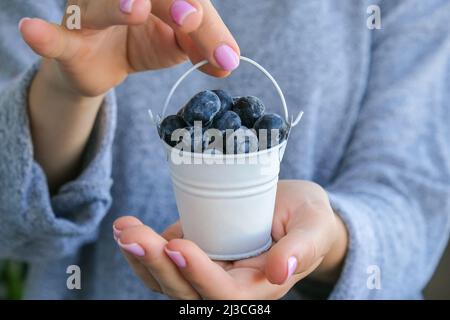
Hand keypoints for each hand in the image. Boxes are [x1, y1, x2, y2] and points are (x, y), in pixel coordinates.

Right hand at [20, 0, 238, 96]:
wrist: (103, 64)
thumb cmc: (141, 42)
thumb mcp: (177, 43)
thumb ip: (202, 46)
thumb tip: (229, 63)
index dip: (204, 20)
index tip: (224, 54)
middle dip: (172, 4)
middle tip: (192, 18)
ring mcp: (89, 12)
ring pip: (99, 6)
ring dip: (115, 8)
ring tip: (136, 9)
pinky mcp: (67, 39)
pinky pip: (56, 36)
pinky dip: (46, 36)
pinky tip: (33, 32)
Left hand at [113, 180, 347, 298]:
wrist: (293, 214)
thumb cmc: (308, 220)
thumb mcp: (313, 227)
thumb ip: (302, 248)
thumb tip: (280, 272)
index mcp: (260, 288)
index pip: (224, 293)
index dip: (198, 274)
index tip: (177, 245)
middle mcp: (229, 288)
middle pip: (187, 293)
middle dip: (157, 265)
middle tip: (133, 233)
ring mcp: (208, 274)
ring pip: (168, 283)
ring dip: (142, 259)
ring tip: (124, 228)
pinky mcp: (195, 259)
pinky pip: (163, 267)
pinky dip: (143, 252)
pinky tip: (129, 229)